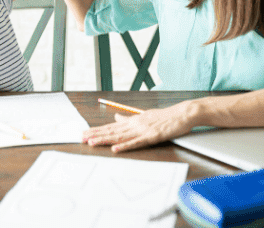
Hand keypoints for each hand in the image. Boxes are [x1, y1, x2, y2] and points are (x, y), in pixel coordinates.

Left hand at [82, 101, 197, 152]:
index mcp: (133, 120)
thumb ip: (129, 118)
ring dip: (105, 140)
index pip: (112, 126)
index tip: (85, 133)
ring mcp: (143, 130)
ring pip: (120, 136)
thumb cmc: (165, 116)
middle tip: (81, 138)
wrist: (183, 113)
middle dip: (96, 135)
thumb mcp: (144, 115)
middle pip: (112, 131)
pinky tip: (115, 149)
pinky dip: (125, 146)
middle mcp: (135, 124)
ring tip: (92, 143)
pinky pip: (136, 143)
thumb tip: (116, 116)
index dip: (98, 130)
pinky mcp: (152, 137)